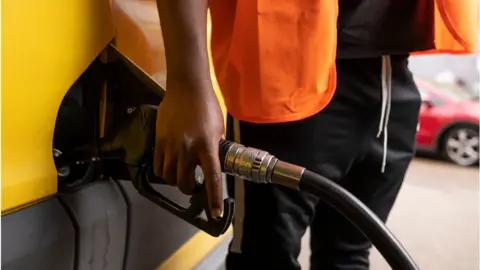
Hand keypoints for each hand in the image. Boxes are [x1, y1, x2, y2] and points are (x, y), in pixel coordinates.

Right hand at [154, 79, 224, 217]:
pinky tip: (170, 166)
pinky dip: (164, 171)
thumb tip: (213, 162)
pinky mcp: (159, 140)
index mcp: (207, 146)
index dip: (213, 198)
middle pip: (183, 182)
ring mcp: (171, 145)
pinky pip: (158, 165)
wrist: (187, 87)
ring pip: (168, 176)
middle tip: (194, 185)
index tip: (215, 211)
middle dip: (189, 189)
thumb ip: (215, 147)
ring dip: (176, 181)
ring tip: (181, 175)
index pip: (212, 178)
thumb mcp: (219, 128)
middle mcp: (188, 149)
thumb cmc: (208, 106)